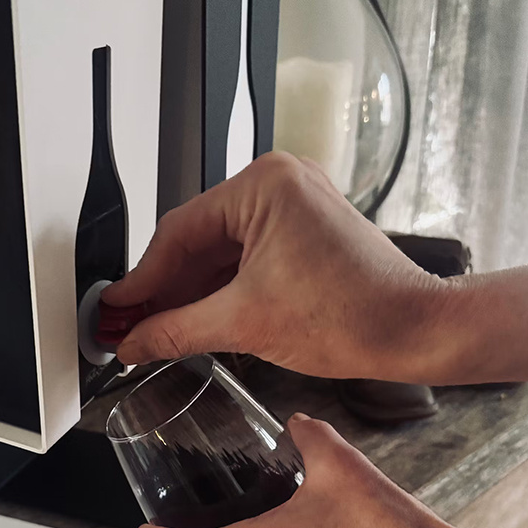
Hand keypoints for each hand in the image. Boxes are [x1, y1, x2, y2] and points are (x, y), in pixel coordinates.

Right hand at [103, 152, 447, 382]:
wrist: (413, 332)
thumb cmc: (358, 315)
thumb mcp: (246, 323)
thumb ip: (177, 331)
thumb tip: (134, 342)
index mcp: (265, 185)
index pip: (179, 232)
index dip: (141, 278)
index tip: (114, 308)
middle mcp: (277, 186)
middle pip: (195, 242)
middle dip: (161, 289)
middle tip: (127, 325)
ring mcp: (288, 209)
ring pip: (216, 255)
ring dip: (185, 293)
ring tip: (151, 328)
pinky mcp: (296, 235)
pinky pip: (239, 261)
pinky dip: (213, 292)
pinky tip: (188, 318)